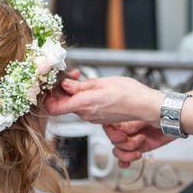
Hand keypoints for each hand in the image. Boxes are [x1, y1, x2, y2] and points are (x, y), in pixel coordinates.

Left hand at [45, 75, 162, 124]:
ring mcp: (92, 117)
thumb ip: (79, 85)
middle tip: (72, 75)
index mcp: (84, 104)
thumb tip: (64, 85)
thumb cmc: (128, 93)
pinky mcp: (99, 118)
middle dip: (63, 89)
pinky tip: (92, 88)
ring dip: (74, 92)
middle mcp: (86, 114)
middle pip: (63, 105)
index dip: (47, 98)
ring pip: (74, 105)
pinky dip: (83, 98)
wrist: (144, 106)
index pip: (53, 109)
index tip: (51, 85)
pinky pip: (84, 108)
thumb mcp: (101, 83)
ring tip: (83, 78)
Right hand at [103, 121, 174, 167]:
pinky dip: (125, 162)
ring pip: (118, 151)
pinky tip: (129, 162)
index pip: (108, 127)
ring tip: (139, 150)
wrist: (174, 122)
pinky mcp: (137, 148)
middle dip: (126, 144)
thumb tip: (119, 131)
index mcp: (124, 117)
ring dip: (127, 154)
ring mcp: (131, 139)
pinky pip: (124, 159)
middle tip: (140, 139)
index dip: (113, 134)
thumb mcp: (142, 116)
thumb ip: (128, 124)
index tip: (124, 136)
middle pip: (114, 142)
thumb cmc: (161, 114)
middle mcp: (126, 129)